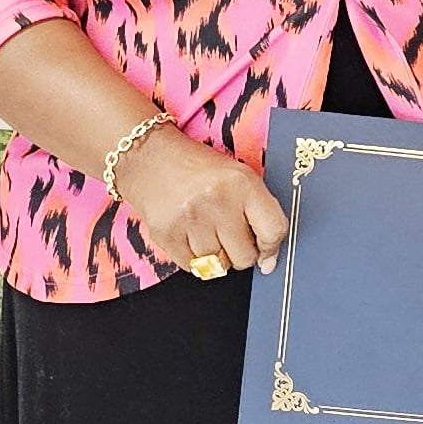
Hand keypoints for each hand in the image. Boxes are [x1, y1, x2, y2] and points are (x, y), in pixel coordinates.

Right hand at [122, 124, 289, 275]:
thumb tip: (268, 262)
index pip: (273, 230)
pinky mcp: (166, 234)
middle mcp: (218, 200)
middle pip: (245, 257)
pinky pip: (191, 267)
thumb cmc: (196, 167)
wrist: (149, 156)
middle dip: (239, 252)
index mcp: (242, 183)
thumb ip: (259, 213)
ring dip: (214, 254)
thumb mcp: (237, 176)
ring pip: (218, 265)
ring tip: (205, 228)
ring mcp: (191, 219)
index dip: (271, 246)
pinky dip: (192, 257)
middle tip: (228, 235)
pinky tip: (188, 234)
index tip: (265, 249)